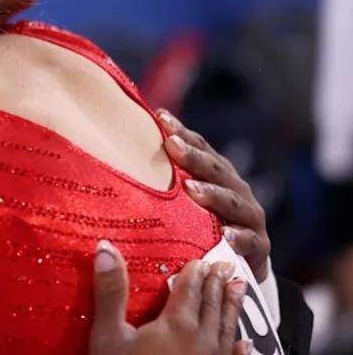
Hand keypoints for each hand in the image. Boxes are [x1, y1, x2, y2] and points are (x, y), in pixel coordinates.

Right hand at [89, 240, 251, 354]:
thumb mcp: (109, 336)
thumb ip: (111, 292)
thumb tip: (105, 247)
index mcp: (177, 324)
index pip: (189, 289)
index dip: (195, 272)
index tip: (203, 258)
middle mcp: (202, 341)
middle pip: (211, 305)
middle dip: (217, 283)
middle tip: (226, 265)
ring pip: (226, 329)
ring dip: (232, 307)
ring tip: (239, 288)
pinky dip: (240, 350)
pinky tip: (246, 344)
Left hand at [158, 110, 270, 281]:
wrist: (238, 262)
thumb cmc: (205, 223)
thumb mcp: (187, 199)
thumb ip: (167, 176)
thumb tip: (122, 146)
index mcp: (219, 174)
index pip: (201, 148)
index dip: (182, 132)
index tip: (160, 117)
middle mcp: (236, 190)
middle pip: (215, 169)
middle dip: (194, 157)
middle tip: (172, 145)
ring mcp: (249, 217)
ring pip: (231, 202)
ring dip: (212, 194)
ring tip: (191, 189)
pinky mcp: (258, 246)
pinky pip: (250, 241)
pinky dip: (239, 237)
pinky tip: (225, 235)